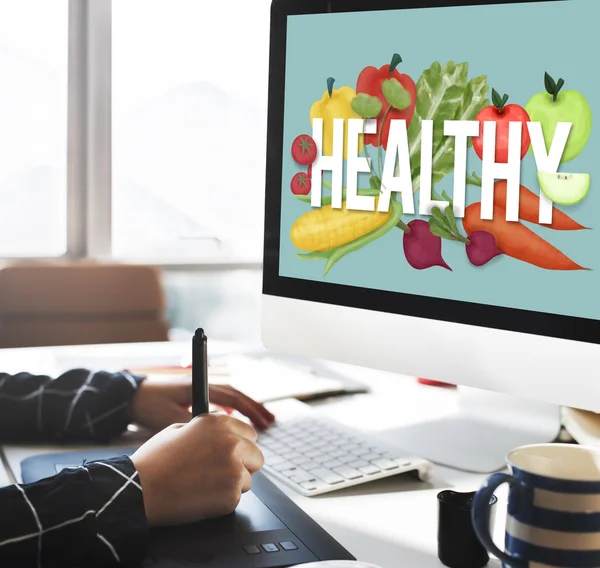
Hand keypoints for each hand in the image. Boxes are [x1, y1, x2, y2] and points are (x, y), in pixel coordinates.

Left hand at [129, 376, 274, 431]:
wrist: (130, 398)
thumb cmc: (149, 406)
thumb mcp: (172, 419)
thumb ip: (196, 428)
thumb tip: (218, 440)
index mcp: (200, 389)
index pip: (233, 397)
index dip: (251, 409)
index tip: (264, 421)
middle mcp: (203, 389)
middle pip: (236, 397)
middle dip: (255, 409)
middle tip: (271, 421)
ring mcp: (199, 393)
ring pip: (230, 400)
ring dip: (246, 410)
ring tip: (262, 422)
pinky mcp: (193, 401)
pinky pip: (220, 404)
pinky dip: (233, 413)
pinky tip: (237, 425)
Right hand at [131, 414, 263, 525]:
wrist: (140, 489)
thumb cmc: (155, 460)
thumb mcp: (180, 429)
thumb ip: (207, 429)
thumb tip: (223, 433)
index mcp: (220, 423)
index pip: (250, 433)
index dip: (241, 445)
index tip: (233, 452)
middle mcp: (232, 442)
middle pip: (256, 456)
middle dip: (243, 464)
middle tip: (219, 472)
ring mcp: (234, 468)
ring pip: (248, 479)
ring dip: (232, 484)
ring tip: (205, 484)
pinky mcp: (231, 494)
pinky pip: (236, 498)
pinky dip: (223, 501)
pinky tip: (201, 496)